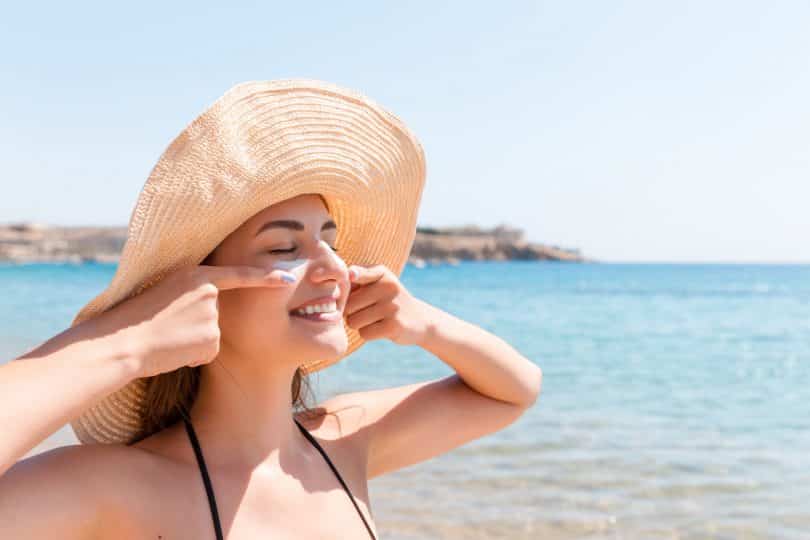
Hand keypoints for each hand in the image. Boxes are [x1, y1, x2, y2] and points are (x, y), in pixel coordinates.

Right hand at [102, 265, 297, 377]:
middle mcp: (209, 292)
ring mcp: (213, 316)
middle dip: (201, 326)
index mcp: (196, 274)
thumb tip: (212, 308)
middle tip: (169, 327)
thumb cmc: (135, 320)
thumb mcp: (166, 292)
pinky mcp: (212, 340)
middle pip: (220, 314)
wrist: (121, 343)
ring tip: (168, 338)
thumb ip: (193, 294)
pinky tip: (173, 352)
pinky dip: (193, 357)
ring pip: (214, 335)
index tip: (289, 277)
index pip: (239, 274)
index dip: (267, 277)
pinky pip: (209, 353)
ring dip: (195, 342)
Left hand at [343, 264, 434, 345]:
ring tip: (373, 319)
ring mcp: (392, 306)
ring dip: (358, 324)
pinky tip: (380, 328)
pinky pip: (364, 333)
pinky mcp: (393, 326)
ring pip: (354, 321)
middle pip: (349, 305)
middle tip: (365, 311)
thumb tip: (336, 291)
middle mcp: (388, 287)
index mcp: (382, 273)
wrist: (419, 320)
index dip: (346, 278)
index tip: (340, 277)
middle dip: (351, 312)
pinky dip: (368, 333)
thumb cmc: (388, 300)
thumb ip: (356, 281)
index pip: (356, 274)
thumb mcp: (378, 283)